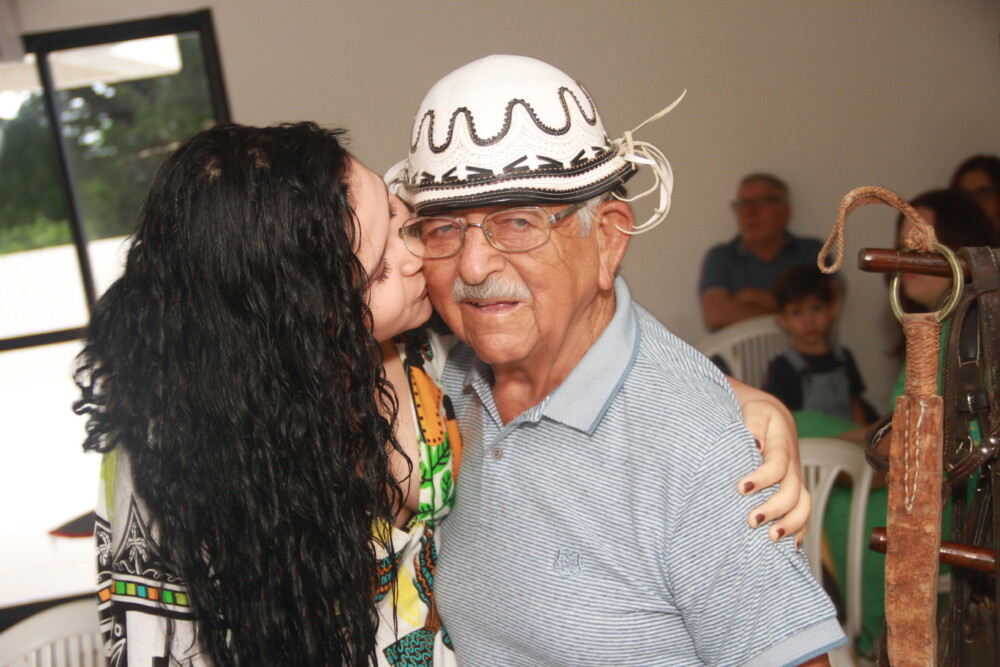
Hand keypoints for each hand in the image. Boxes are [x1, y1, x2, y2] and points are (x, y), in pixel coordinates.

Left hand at [727, 378, 809, 546]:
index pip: (777, 464)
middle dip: (774, 508)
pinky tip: (790, 547)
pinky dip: (800, 531)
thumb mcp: (751, 411)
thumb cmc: (753, 414)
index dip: (762, 478)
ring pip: (803, 505)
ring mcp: (795, 480)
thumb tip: (755, 445)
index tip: (741, 488)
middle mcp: (792, 465)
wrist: (767, 417)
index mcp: (782, 444)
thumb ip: (751, 426)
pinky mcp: (793, 491)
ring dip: (791, 524)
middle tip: (751, 520)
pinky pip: (803, 513)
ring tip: (772, 538)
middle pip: (792, 491)